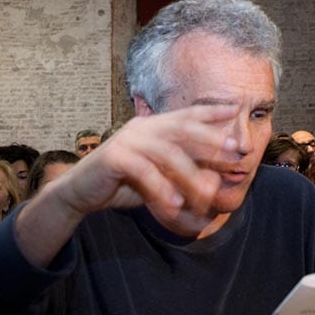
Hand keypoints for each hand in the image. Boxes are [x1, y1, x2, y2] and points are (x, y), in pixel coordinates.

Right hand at [17, 105, 245, 263]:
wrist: (79, 193)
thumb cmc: (122, 183)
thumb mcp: (157, 176)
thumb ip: (181, 174)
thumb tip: (216, 183)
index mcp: (153, 126)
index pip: (186, 115)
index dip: (211, 112)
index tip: (236, 109)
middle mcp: (142, 127)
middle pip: (182, 127)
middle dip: (211, 138)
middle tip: (234, 150)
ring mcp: (128, 140)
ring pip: (167, 153)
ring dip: (190, 175)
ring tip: (208, 195)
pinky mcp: (114, 158)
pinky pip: (144, 172)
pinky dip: (161, 188)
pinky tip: (175, 204)